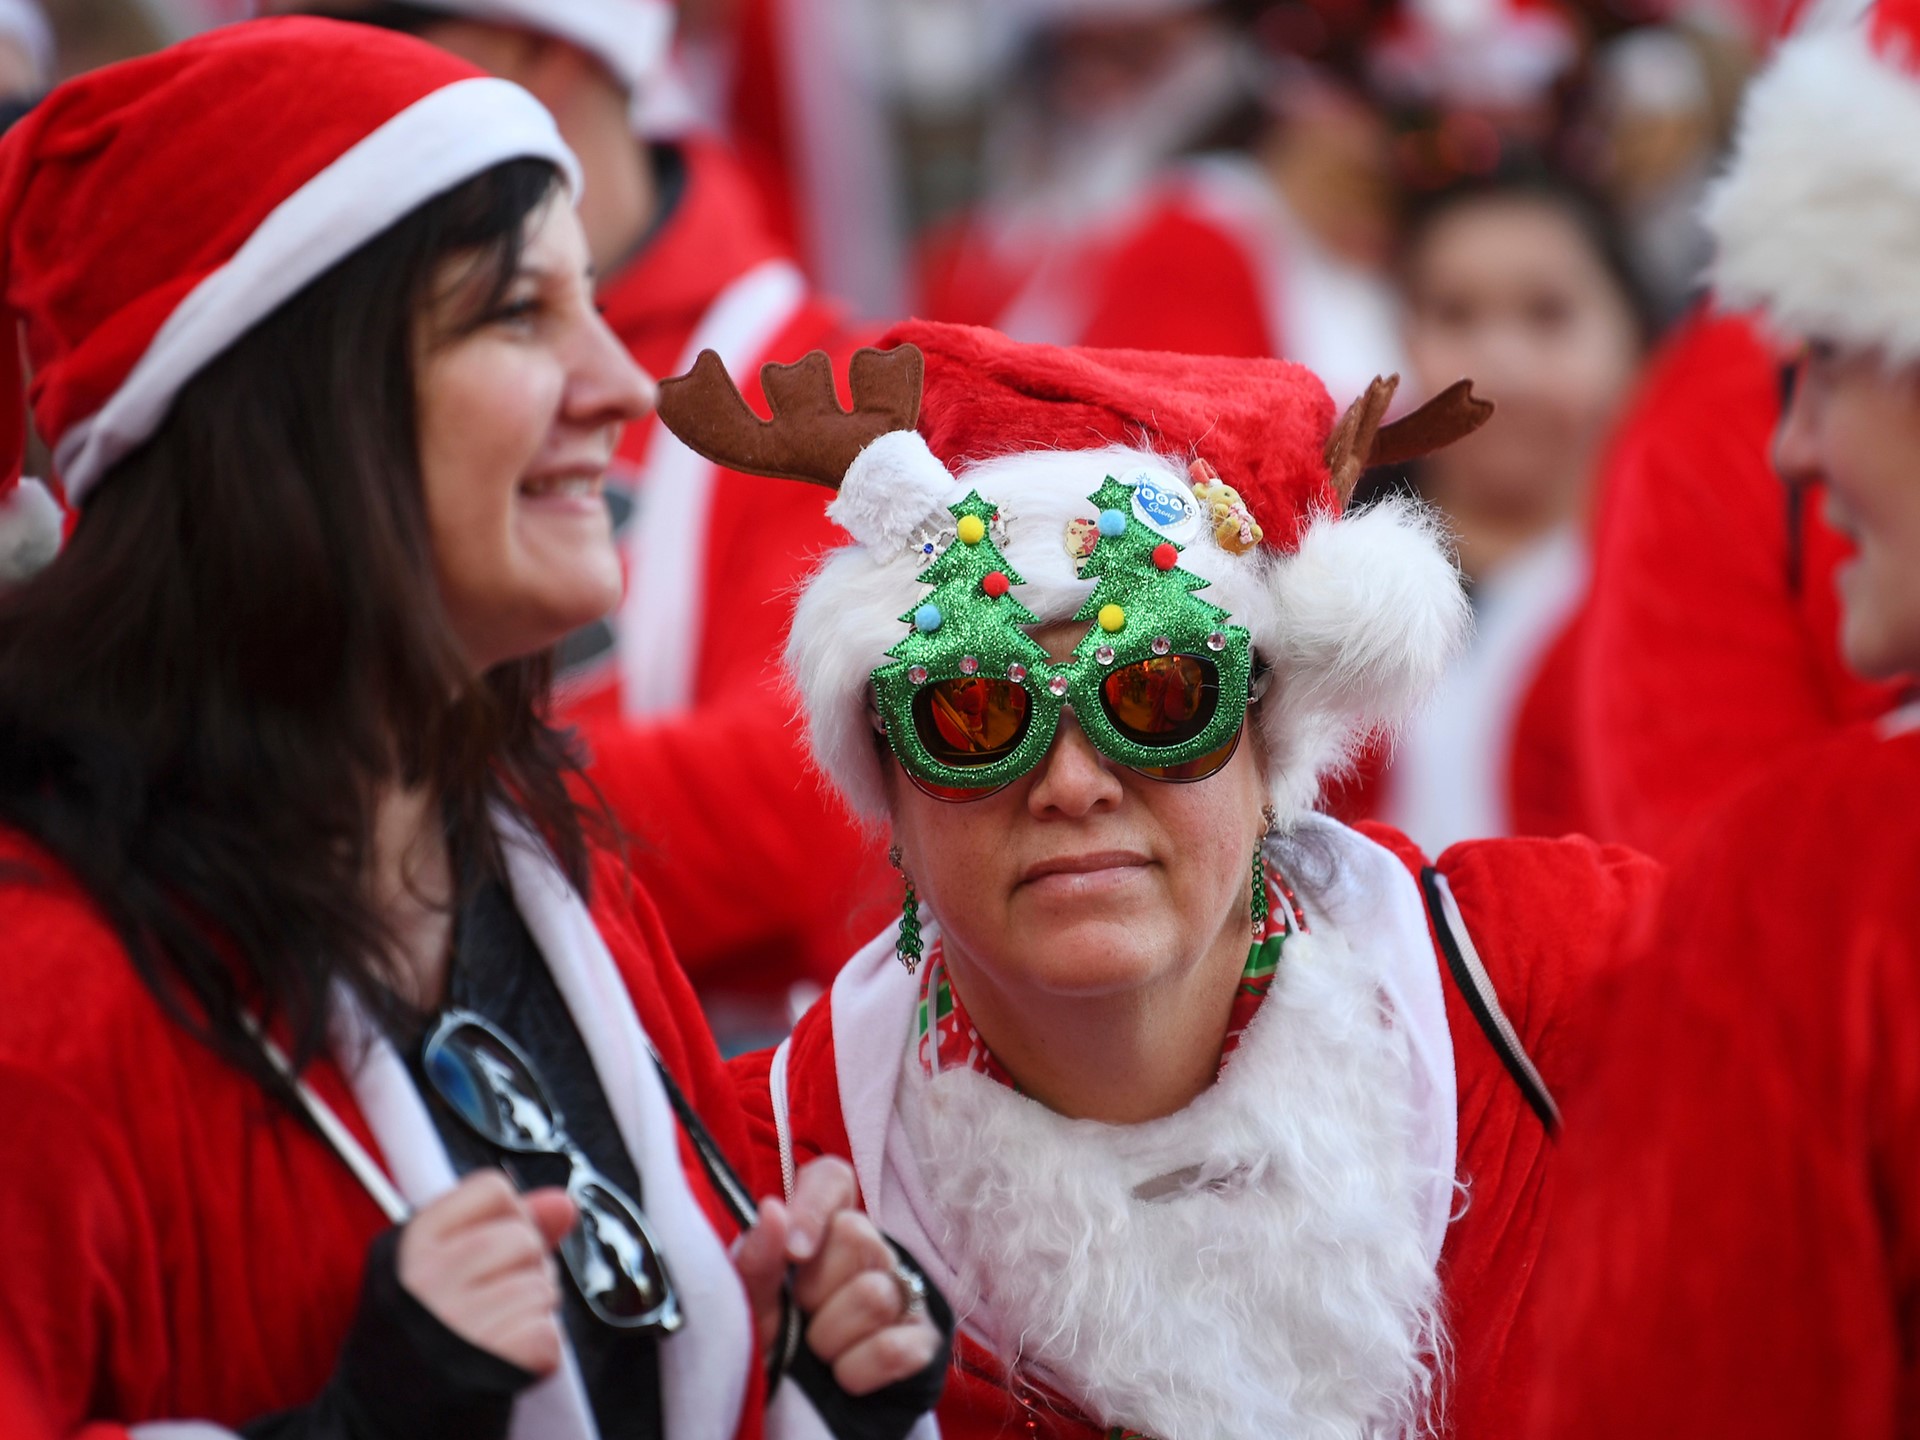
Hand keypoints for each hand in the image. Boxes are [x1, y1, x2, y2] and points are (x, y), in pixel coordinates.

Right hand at [397, 1171, 576, 1376]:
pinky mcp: (489, 1363)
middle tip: (497, 1294)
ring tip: (499, 1325)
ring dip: (535, 1309)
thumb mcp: (446, 1258)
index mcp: (415, 1242)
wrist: (395, 1401)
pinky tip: (505, 1352)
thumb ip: (507, 1222)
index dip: (509, 1214)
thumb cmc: (428, 1321)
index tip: (492, 1245)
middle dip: (529, 1265)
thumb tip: (564, 1203)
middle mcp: (428, 1278)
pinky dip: (539, 1346)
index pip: (494, 1188)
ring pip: (542, 1287)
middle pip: (526, 1236)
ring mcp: (456, 1322)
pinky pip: (548, 1334)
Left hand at [730, 1157, 941, 1395]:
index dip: (814, 1205)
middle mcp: (873, 1249)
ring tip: (819, 1350)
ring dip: (830, 1338)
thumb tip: (770, 1210)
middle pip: (857, 1235)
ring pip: (875, 1295)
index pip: (833, 1178)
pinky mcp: (924, 1339)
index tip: (795, 1252)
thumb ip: (756, 1260)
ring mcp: (905, 1292)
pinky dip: (857, 1370)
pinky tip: (844, 1373)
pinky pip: (894, 1348)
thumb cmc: (776, 1340)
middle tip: (802, 1315)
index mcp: (825, 1227)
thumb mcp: (753, 1304)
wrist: (800, 1407)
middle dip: (816, 1289)